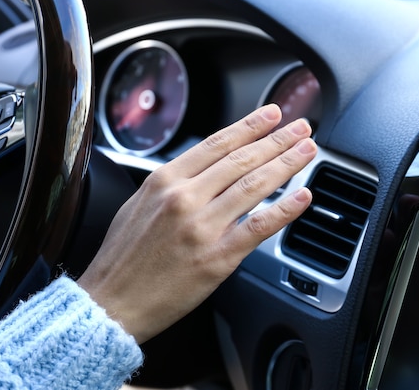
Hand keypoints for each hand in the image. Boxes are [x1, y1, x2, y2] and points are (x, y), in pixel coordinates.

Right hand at [77, 104, 317, 342]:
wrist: (111, 302)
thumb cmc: (122, 259)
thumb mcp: (137, 205)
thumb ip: (171, 184)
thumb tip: (203, 171)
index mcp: (164, 180)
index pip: (217, 143)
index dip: (250, 126)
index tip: (271, 115)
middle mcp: (184, 198)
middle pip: (241, 159)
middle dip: (277, 139)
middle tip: (300, 127)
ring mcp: (203, 227)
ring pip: (254, 185)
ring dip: (286, 164)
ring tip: (307, 151)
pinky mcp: (217, 257)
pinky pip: (259, 227)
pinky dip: (285, 209)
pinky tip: (303, 195)